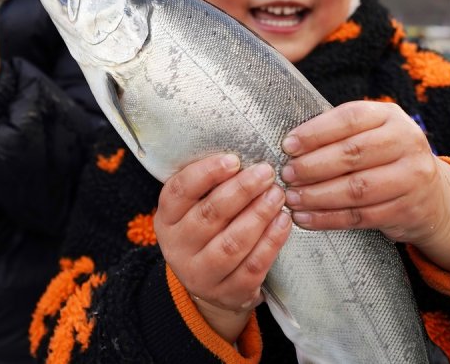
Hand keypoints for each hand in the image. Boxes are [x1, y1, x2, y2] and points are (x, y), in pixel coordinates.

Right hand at [154, 154, 291, 342]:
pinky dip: (271, 242)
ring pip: (232, 243)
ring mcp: (200, 274)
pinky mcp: (226, 293)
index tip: (234, 159)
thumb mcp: (195, 207)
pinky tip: (283, 222)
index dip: (206, 173)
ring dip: (259, 215)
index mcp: (166, 218)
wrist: (209, 283)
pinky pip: (252, 267)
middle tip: (266, 173)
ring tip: (278, 195)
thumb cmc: (206, 230)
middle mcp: (177, 247)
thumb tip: (243, 157)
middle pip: (210, 215)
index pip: (180, 191)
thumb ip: (210, 185)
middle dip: (242, 190)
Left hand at [282, 100, 449, 273]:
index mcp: (390, 116)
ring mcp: (413, 177)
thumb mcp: (370, 133)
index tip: (287, 146)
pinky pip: (361, 216)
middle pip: (352, 154)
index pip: (349, 118)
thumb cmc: (384, 158)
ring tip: (291, 198)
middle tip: (286, 175)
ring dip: (317, 196)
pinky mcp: (408, 210)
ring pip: (356, 189)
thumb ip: (337, 134)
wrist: (434, 196)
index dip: (315, 132)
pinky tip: (305, 218)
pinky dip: (328, 219)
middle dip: (312, 166)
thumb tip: (290, 146)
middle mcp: (407, 141)